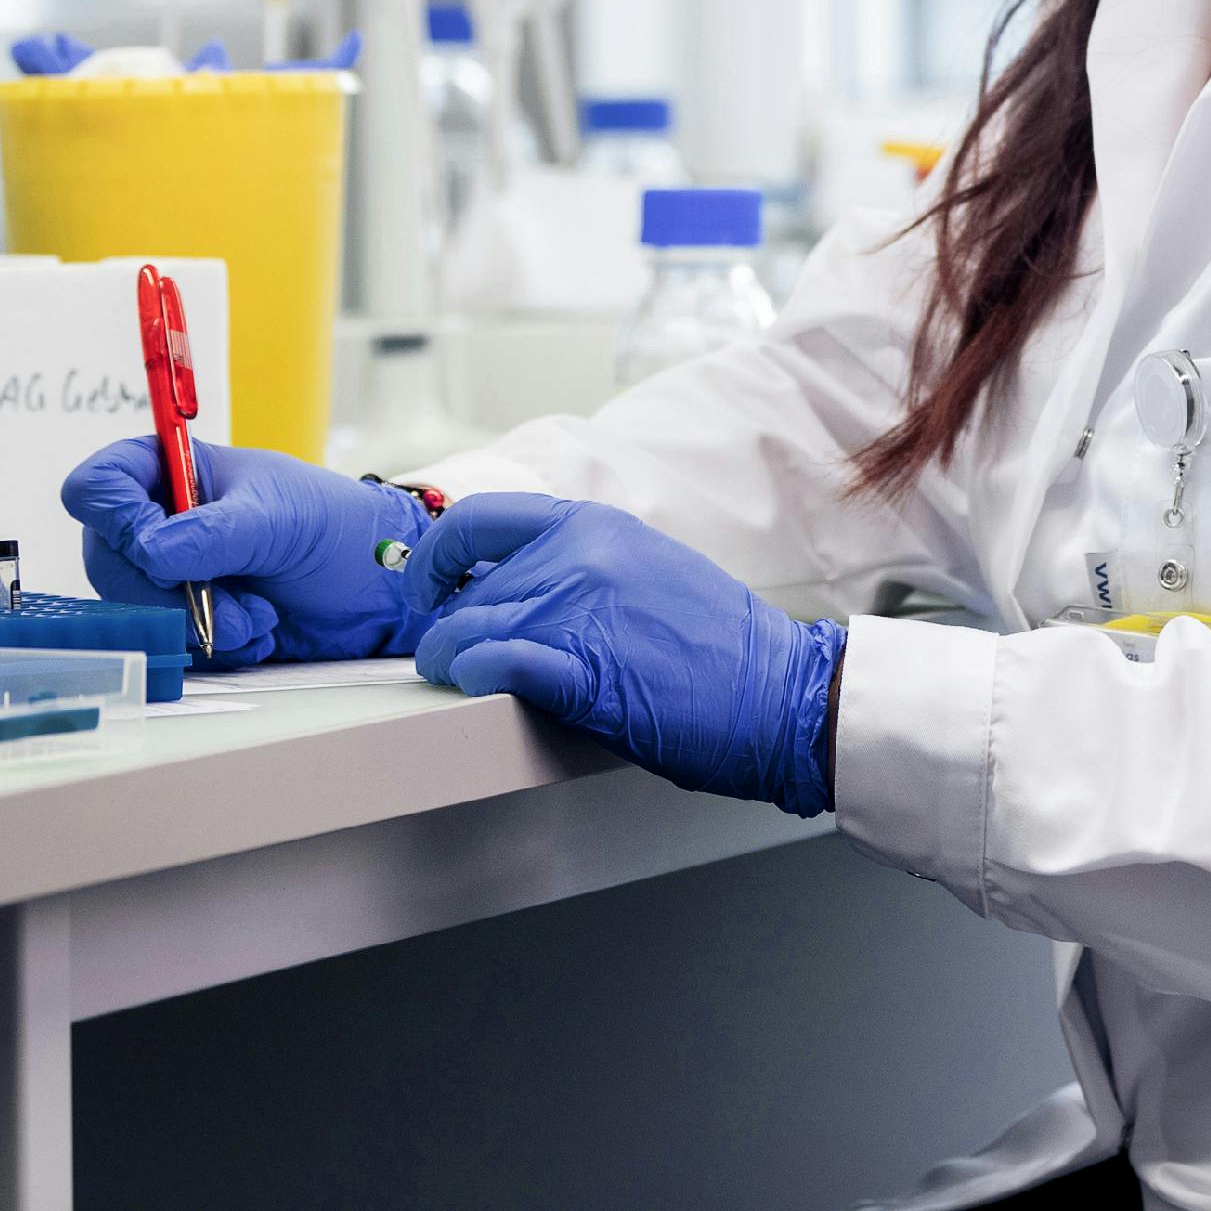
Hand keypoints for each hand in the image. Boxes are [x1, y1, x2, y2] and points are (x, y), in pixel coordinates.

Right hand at [61, 437, 427, 667]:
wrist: (373, 586)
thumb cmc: (333, 526)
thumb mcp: (277, 518)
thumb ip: (212, 533)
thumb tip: (150, 552)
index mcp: (172, 470)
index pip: (98, 486)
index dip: (114, 517)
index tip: (156, 543)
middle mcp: (159, 520)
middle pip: (109, 560)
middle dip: (168, 591)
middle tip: (229, 602)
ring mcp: (170, 573)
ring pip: (136, 610)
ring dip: (198, 623)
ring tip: (258, 617)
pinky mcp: (187, 617)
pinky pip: (169, 642)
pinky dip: (213, 645)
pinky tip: (259, 631)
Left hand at [402, 495, 845, 816]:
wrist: (781, 691)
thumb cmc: (717, 644)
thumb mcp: (644, 569)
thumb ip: (577, 566)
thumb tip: (502, 588)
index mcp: (596, 525)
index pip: (477, 519)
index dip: (434, 558)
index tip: (429, 591)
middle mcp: (582, 557)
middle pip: (466, 591)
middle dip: (449, 631)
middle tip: (455, 659)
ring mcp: (582, 611)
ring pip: (465, 632)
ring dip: (451, 664)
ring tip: (463, 682)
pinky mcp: (586, 671)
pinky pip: (495, 665)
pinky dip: (474, 679)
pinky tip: (481, 688)